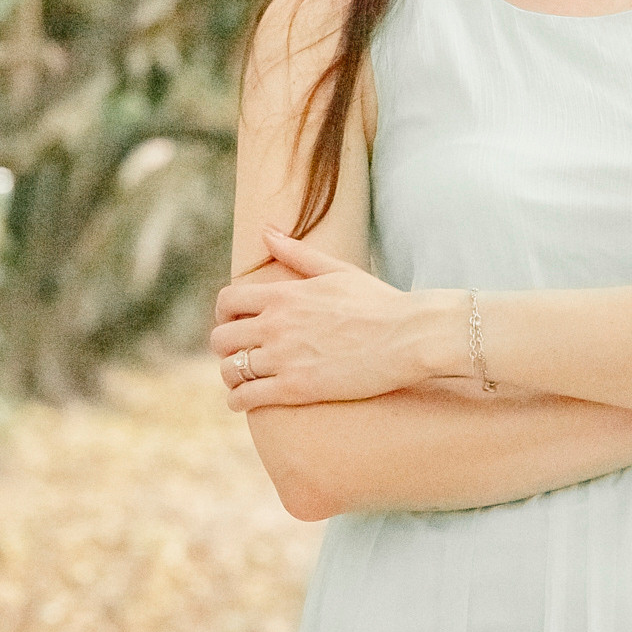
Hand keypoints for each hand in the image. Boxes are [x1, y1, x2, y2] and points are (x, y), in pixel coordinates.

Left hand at [212, 229, 448, 410]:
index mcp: (284, 294)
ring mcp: (284, 357)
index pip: (228, 300)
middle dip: (225, 347)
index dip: (223, 314)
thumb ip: (297, 253)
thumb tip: (267, 230)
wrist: (409, 336)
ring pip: (230, 369)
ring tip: (242, 381)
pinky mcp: (296, 388)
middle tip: (239, 354)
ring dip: (231, 376)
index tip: (233, 322)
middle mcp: (276, 324)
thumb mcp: (337, 270)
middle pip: (221, 337)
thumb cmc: (380, 303)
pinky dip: (239, 401)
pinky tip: (246, 401)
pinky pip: (247, 398)